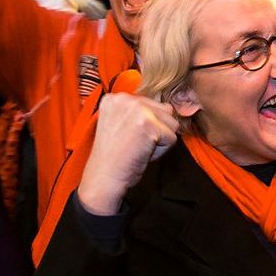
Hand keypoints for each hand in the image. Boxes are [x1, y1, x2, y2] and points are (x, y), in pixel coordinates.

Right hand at [78, 93, 178, 214]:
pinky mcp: (149, 124)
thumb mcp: (122, 124)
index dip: (147, 126)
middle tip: (134, 144)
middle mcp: (125, 98)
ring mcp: (137, 109)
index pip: (152, 104)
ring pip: (171, 123)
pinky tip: (141, 154)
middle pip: (165, 111)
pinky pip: (172, 138)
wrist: (103, 178)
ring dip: (160, 140)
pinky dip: (161, 151)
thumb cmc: (114, 157)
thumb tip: (170, 108)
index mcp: (115, 98)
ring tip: (138, 148)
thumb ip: (140, 112)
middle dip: (156, 131)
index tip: (127, 138)